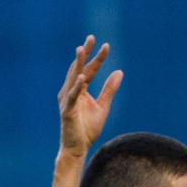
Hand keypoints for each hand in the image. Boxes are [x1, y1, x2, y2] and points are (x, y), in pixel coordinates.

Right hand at [58, 35, 122, 156]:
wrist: (78, 148)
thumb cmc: (88, 128)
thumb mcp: (103, 107)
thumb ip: (110, 90)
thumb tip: (119, 71)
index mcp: (80, 90)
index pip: (89, 70)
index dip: (97, 58)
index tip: (106, 46)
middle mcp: (71, 91)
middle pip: (79, 68)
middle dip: (85, 53)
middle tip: (91, 38)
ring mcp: (67, 100)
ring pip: (72, 78)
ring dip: (77, 64)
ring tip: (82, 50)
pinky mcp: (66, 111)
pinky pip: (71, 96)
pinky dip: (76, 87)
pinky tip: (82, 77)